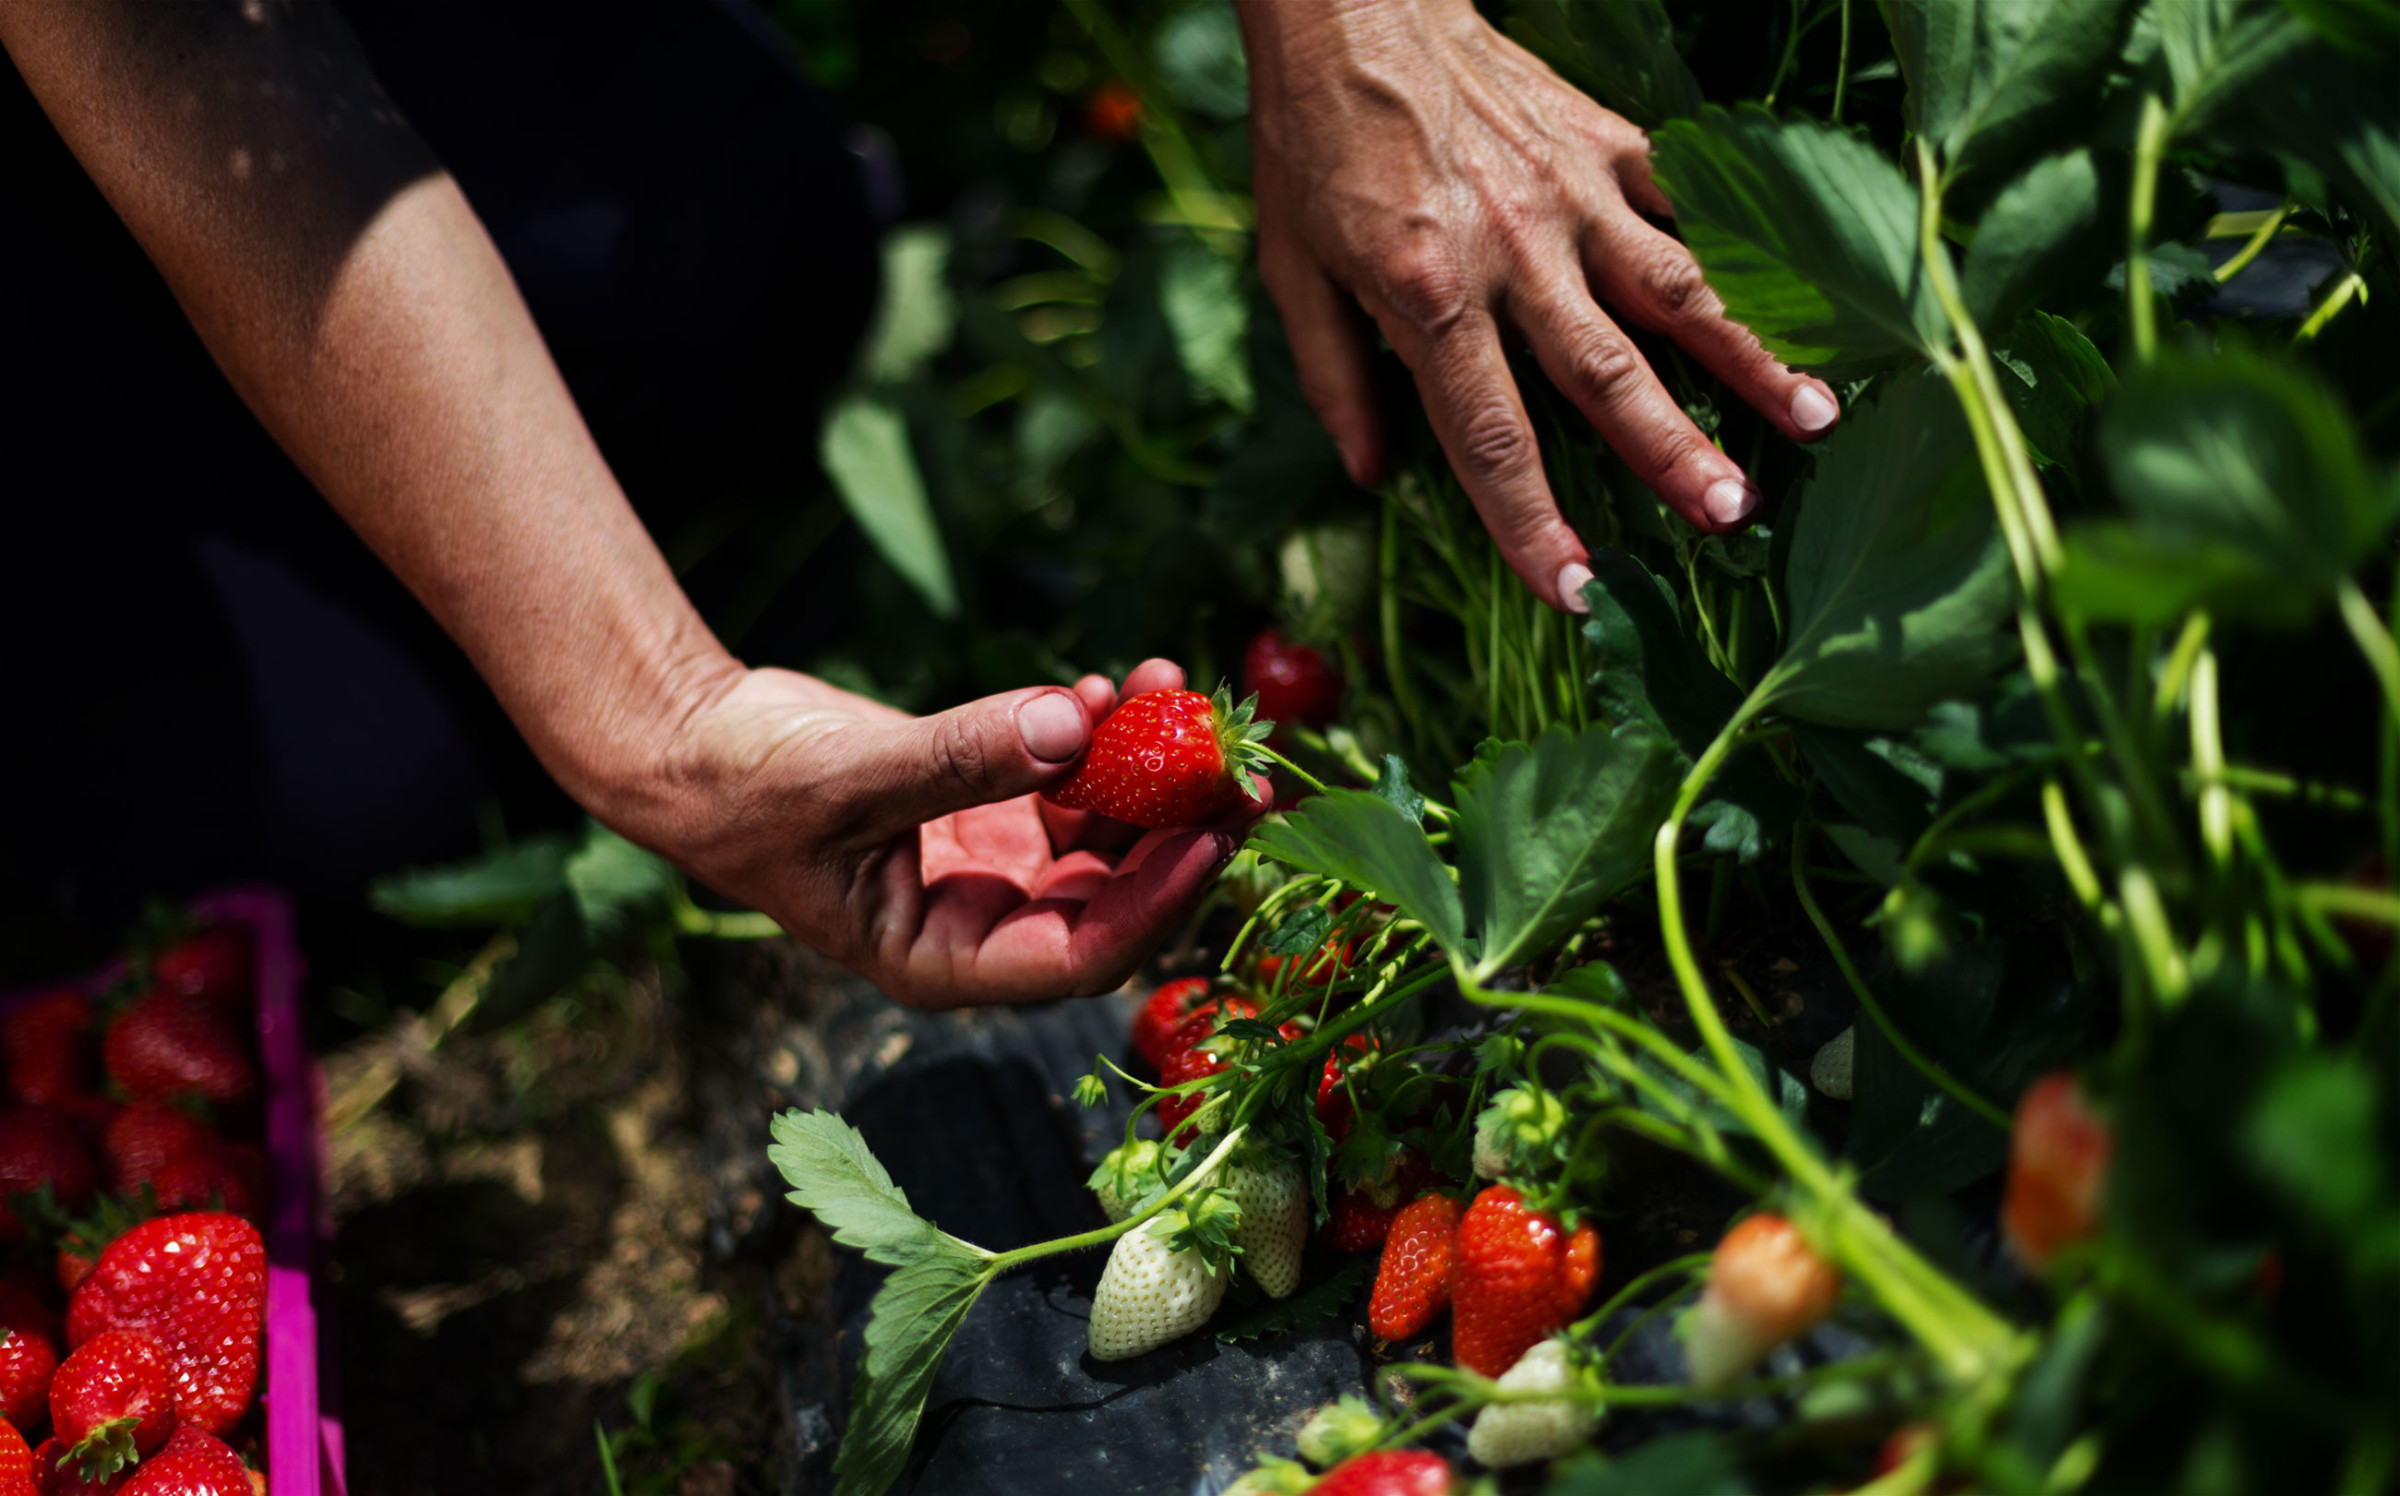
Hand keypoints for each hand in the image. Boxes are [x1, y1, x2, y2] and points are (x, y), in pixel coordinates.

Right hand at [609, 658, 1248, 1008]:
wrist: (691, 742)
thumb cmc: (744, 786)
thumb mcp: (851, 774)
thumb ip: (963, 754)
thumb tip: (1079, 724)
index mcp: (944, 961)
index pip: (1080, 956)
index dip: (1158, 902)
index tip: (1215, 835)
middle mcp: (982, 926)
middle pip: (1116, 895)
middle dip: (1179, 829)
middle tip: (1242, 763)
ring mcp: (993, 868)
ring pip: (1106, 833)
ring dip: (1147, 767)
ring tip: (1171, 685)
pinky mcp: (992, 810)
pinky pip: (1074, 784)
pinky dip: (1101, 737)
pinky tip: (1112, 683)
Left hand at [1239, 0, 1842, 610]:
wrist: (1354, 9)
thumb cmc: (1314, 144)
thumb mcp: (1290, 267)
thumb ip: (1333, 375)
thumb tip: (1368, 473)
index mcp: (1427, 292)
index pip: (1489, 434)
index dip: (1531, 521)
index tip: (1577, 590)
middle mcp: (1513, 249)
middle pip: (1605, 373)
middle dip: (1672, 452)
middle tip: (1733, 514)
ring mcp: (1571, 192)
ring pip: (1676, 287)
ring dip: (1749, 356)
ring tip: (1816, 417)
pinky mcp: (1605, 140)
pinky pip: (1683, 201)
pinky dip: (1739, 254)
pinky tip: (1800, 302)